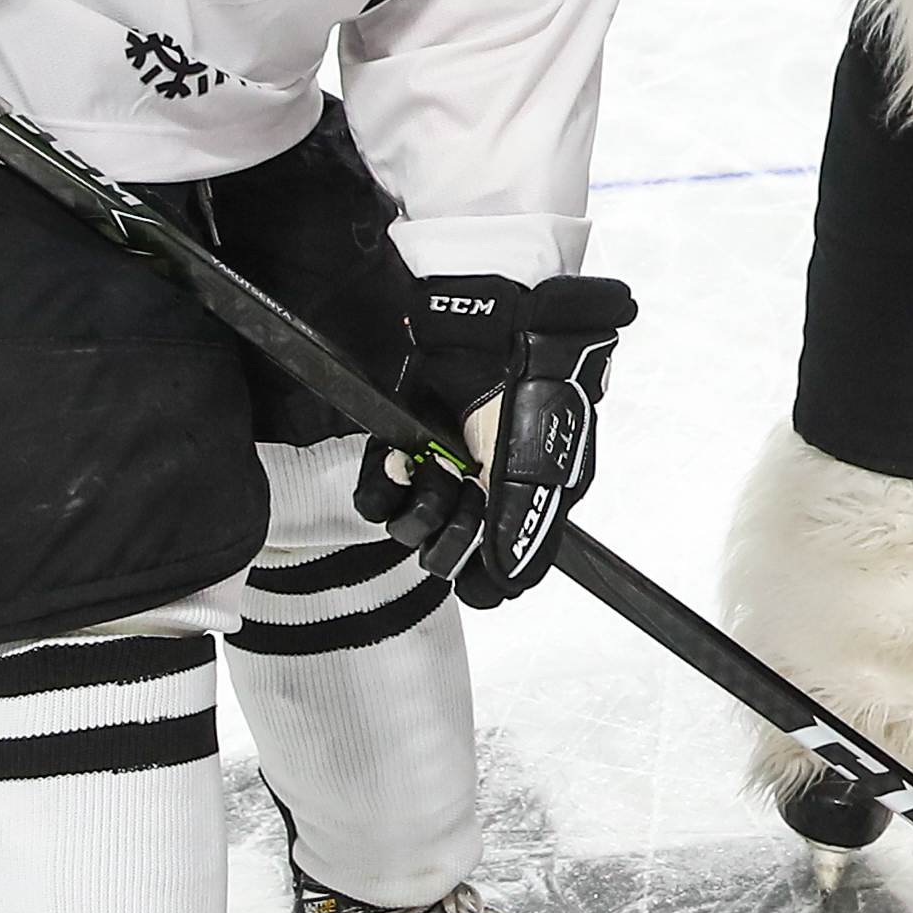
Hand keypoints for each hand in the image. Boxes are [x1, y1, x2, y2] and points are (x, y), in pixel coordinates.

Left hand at [358, 274, 637, 602]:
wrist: (490, 329)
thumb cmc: (530, 383)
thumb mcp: (537, 461)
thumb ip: (521, 524)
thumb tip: (506, 583)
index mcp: (528, 504)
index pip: (502, 573)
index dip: (484, 576)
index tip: (476, 564)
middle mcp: (482, 498)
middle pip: (450, 559)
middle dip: (451, 533)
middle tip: (462, 496)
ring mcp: (440, 476)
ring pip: (409, 533)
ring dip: (419, 503)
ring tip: (436, 465)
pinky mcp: (402, 453)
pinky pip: (375, 499)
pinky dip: (382, 485)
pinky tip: (403, 459)